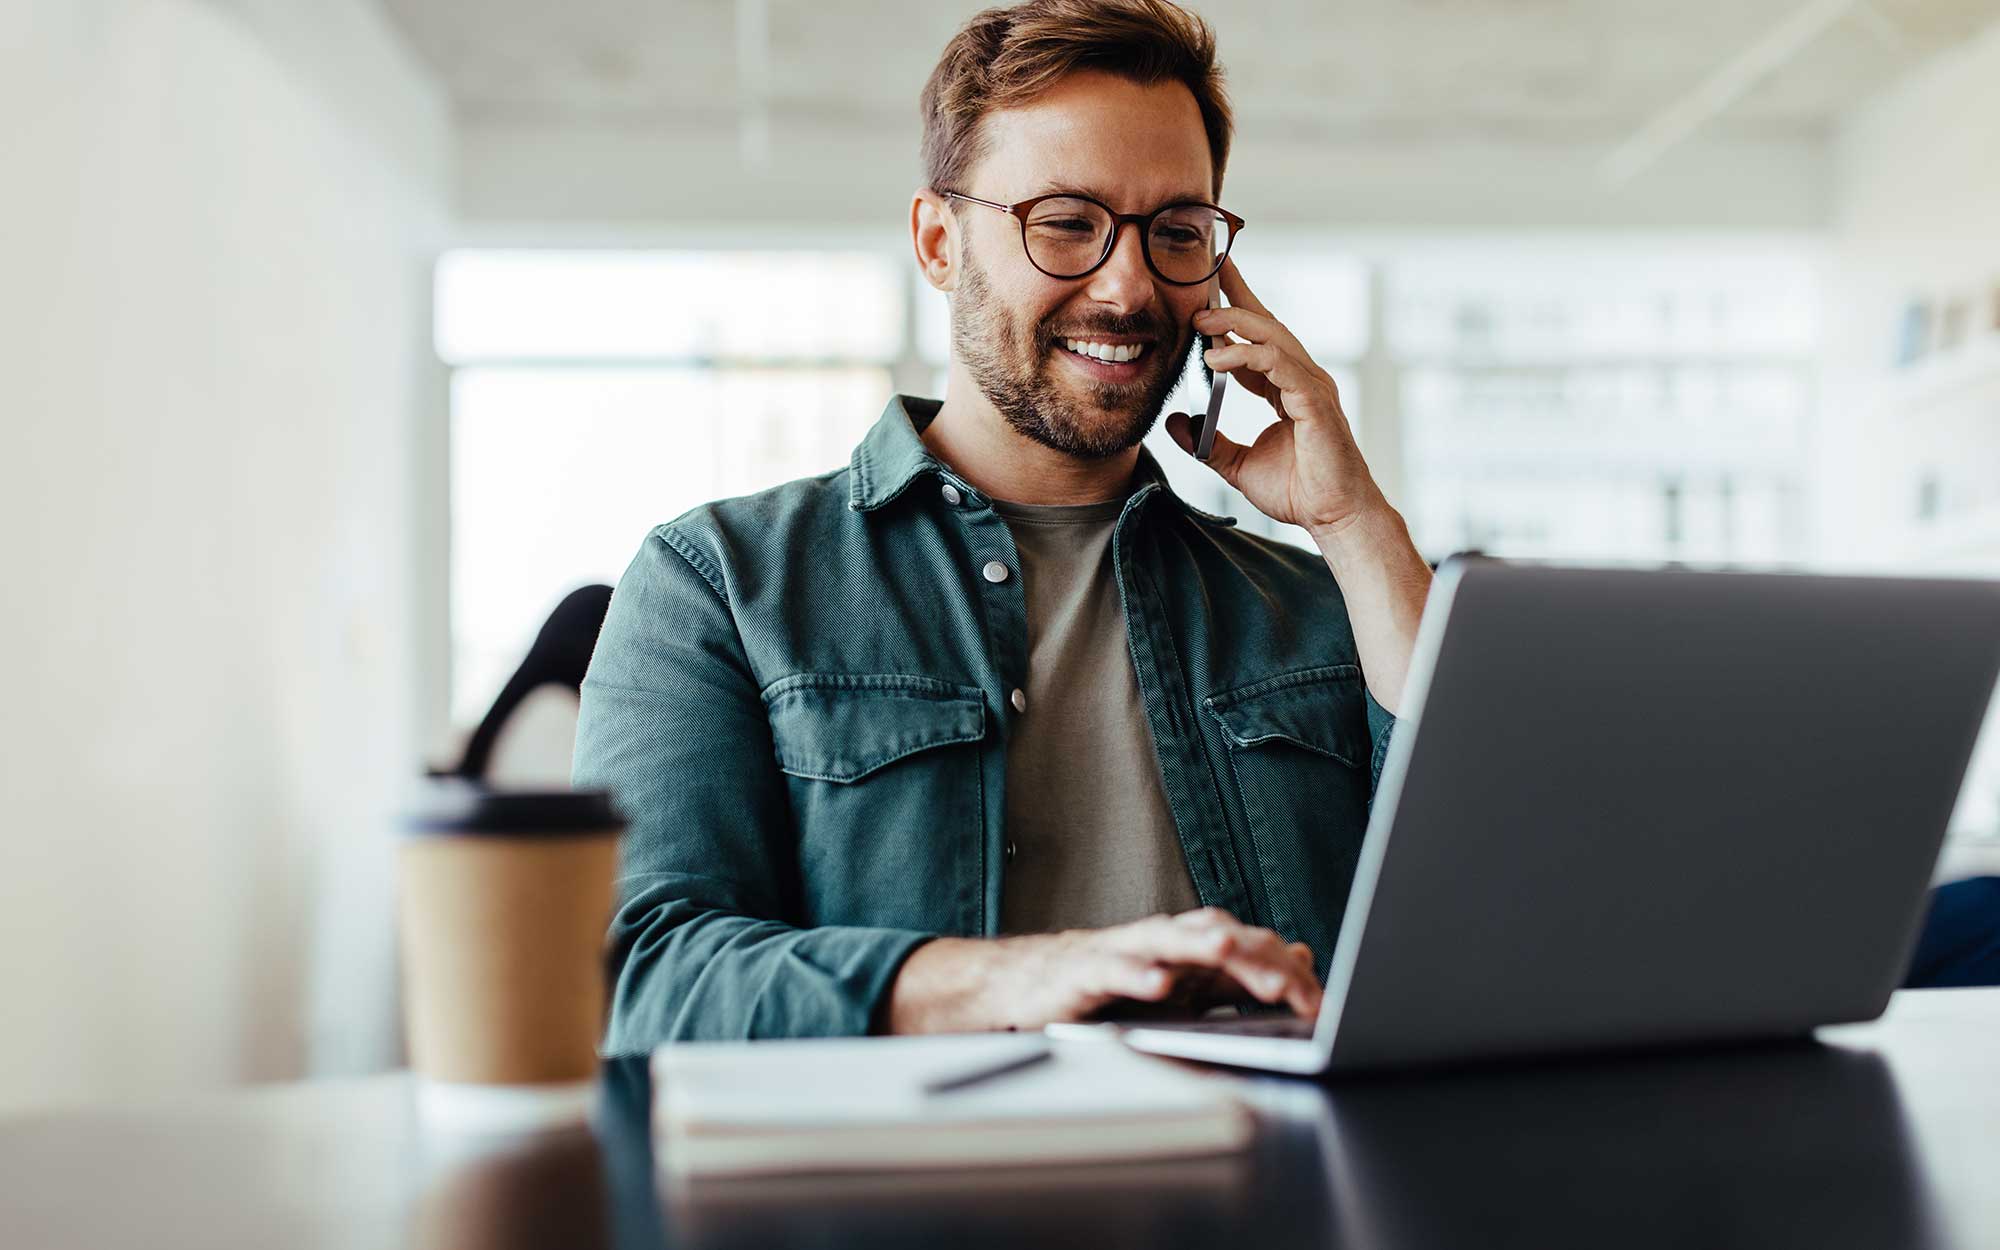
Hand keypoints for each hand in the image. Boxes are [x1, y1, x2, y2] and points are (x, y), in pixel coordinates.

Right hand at [882, 906, 1320, 1033]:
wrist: (1029, 987)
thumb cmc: (1110, 987)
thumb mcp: (1185, 988)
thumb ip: (1239, 976)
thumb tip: (1299, 956)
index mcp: (1190, 947)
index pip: (1249, 949)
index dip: (1285, 973)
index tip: (1319, 1004)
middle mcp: (1162, 941)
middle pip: (1217, 937)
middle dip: (1255, 959)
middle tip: (1292, 986)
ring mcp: (1123, 952)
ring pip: (1167, 941)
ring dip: (1199, 945)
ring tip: (1227, 952)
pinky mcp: (1085, 972)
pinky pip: (1113, 971)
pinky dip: (1136, 976)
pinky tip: (1158, 987)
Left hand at [1164, 255, 1387, 539]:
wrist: (1333, 517)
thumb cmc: (1299, 491)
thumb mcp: (1236, 464)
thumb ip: (1207, 443)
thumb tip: (1174, 424)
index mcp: (1286, 387)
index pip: (1258, 339)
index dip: (1233, 311)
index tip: (1207, 288)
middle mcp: (1302, 379)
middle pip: (1267, 324)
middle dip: (1236, 297)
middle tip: (1203, 281)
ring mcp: (1311, 386)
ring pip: (1272, 336)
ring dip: (1234, 323)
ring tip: (1199, 322)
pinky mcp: (1314, 401)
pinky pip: (1278, 365)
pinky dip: (1246, 356)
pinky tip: (1216, 358)